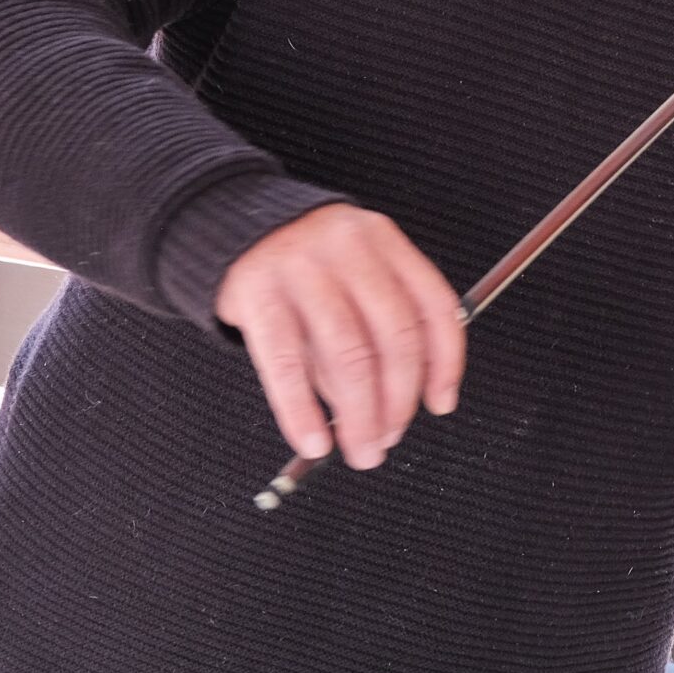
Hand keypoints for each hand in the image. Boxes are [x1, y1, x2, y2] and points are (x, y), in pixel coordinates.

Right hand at [215, 203, 466, 469]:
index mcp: (384, 240)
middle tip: (390, 439)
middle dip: (398, 400)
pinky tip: (313, 441)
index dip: (444, 362)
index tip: (440, 402)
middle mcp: (349, 249)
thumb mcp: (351, 273)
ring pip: (348, 354)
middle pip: (394, 335)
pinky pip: (286, 364)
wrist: (229, 224)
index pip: (433, 306)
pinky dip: (302, 411)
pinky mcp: (257, 294)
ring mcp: (302, 269)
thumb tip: (392, 406)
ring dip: (360, 414)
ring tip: (361, 448)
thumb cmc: (305, 262)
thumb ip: (376, 326)